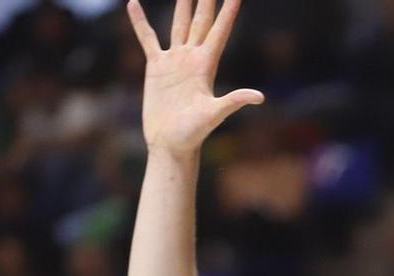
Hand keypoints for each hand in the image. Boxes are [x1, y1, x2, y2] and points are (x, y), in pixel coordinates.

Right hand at [130, 0, 263, 155]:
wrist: (170, 143)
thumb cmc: (193, 133)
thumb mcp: (214, 114)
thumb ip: (233, 101)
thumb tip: (259, 97)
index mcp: (207, 65)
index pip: (220, 31)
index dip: (228, 11)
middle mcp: (192, 58)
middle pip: (201, 20)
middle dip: (206, 0)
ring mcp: (175, 60)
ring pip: (179, 24)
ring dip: (182, 5)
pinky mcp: (156, 66)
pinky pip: (147, 39)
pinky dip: (140, 22)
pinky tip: (133, 4)